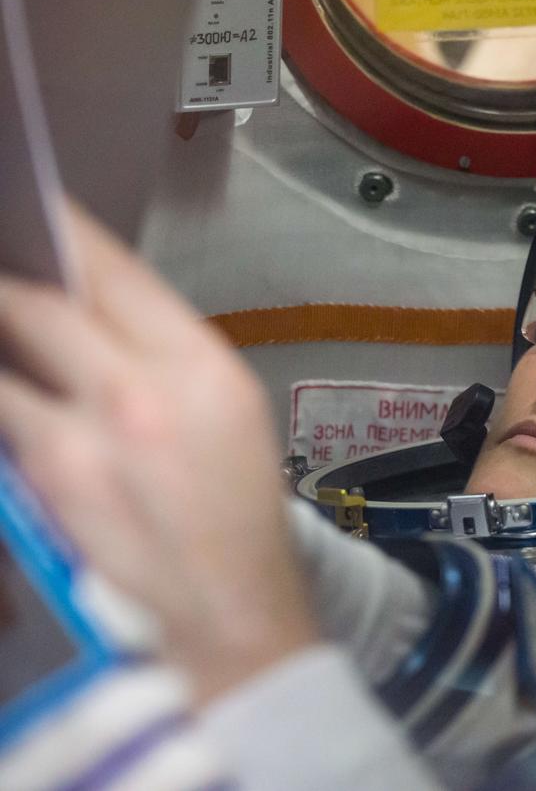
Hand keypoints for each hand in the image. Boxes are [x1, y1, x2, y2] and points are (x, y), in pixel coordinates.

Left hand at [0, 205, 317, 702]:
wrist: (226, 608)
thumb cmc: (234, 511)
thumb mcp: (225, 410)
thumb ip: (159, 354)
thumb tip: (86, 308)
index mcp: (201, 365)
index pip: (110, 270)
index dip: (58, 229)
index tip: (29, 206)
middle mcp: (141, 390)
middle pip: (42, 300)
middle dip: (9, 277)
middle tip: (3, 261)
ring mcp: (85, 436)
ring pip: (5, 349)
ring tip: (7, 326)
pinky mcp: (44, 480)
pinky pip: (1, 409)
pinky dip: (3, 384)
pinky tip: (12, 380)